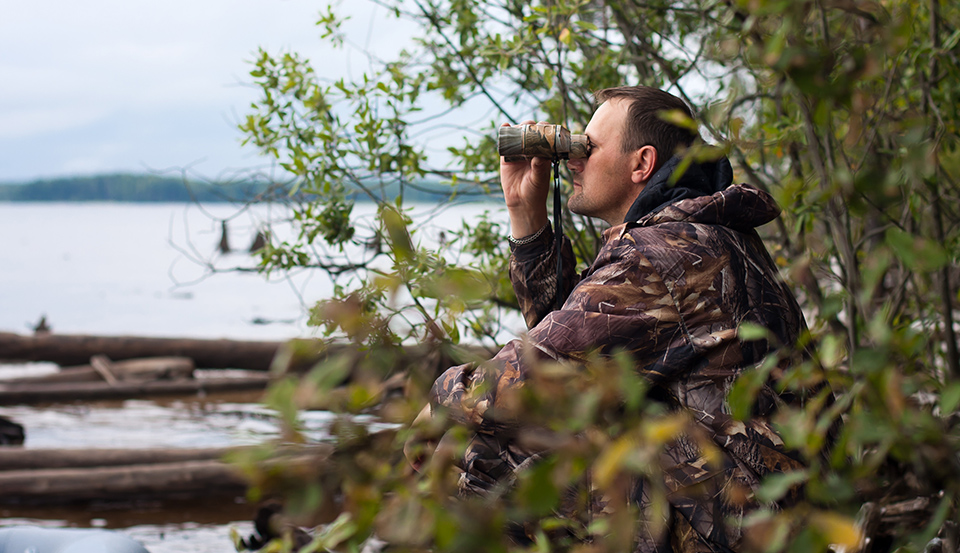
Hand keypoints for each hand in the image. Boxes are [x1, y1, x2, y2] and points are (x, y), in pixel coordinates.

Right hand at [501, 121, 551, 238]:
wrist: (521, 202)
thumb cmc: (535, 190)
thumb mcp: (539, 178)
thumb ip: (540, 167)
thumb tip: (540, 155)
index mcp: (543, 153)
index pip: (545, 136)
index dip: (544, 129)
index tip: (543, 126)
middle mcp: (532, 150)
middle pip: (531, 132)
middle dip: (530, 126)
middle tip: (530, 126)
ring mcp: (519, 152)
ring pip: (518, 135)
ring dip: (518, 127)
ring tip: (519, 127)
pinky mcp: (507, 157)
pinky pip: (505, 143)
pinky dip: (505, 133)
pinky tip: (505, 126)